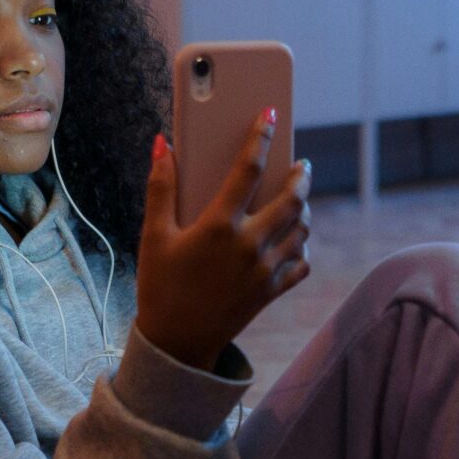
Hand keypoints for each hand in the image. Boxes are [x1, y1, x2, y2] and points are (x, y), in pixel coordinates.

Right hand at [132, 107, 311, 372]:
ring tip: (298, 199)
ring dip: (304, 210)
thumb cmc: (160, 286)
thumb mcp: (153, 235)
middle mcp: (249, 245)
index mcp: (219, 226)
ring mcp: (264, 270)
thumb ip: (161, 187)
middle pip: (291, 200)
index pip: (248, 169)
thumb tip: (162, 145)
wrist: (176, 344)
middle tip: (301, 164)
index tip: (269, 114)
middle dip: (301, 177)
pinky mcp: (271, 292)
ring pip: (301, 230)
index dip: (260, 137)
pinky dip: (302, 248)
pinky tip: (295, 240)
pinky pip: (300, 264)